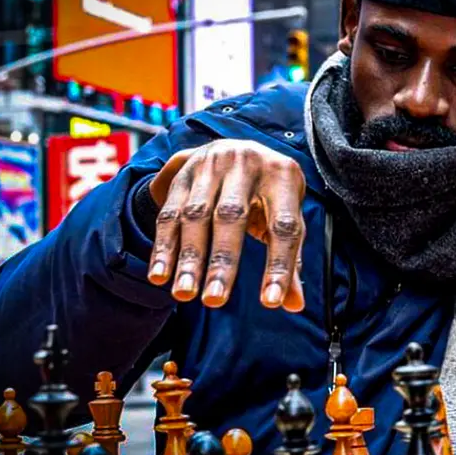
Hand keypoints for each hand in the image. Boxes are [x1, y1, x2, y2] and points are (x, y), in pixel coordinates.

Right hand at [145, 140, 306, 311]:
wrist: (238, 149)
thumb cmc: (270, 194)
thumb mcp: (287, 217)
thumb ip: (291, 259)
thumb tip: (294, 305)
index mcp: (283, 176)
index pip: (284, 226)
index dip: (279, 265)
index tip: (271, 301)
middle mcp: (246, 164)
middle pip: (232, 216)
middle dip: (223, 261)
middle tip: (215, 301)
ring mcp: (211, 166)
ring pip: (196, 215)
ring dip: (189, 258)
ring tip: (185, 294)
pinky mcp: (183, 174)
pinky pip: (170, 213)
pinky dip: (165, 247)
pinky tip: (161, 276)